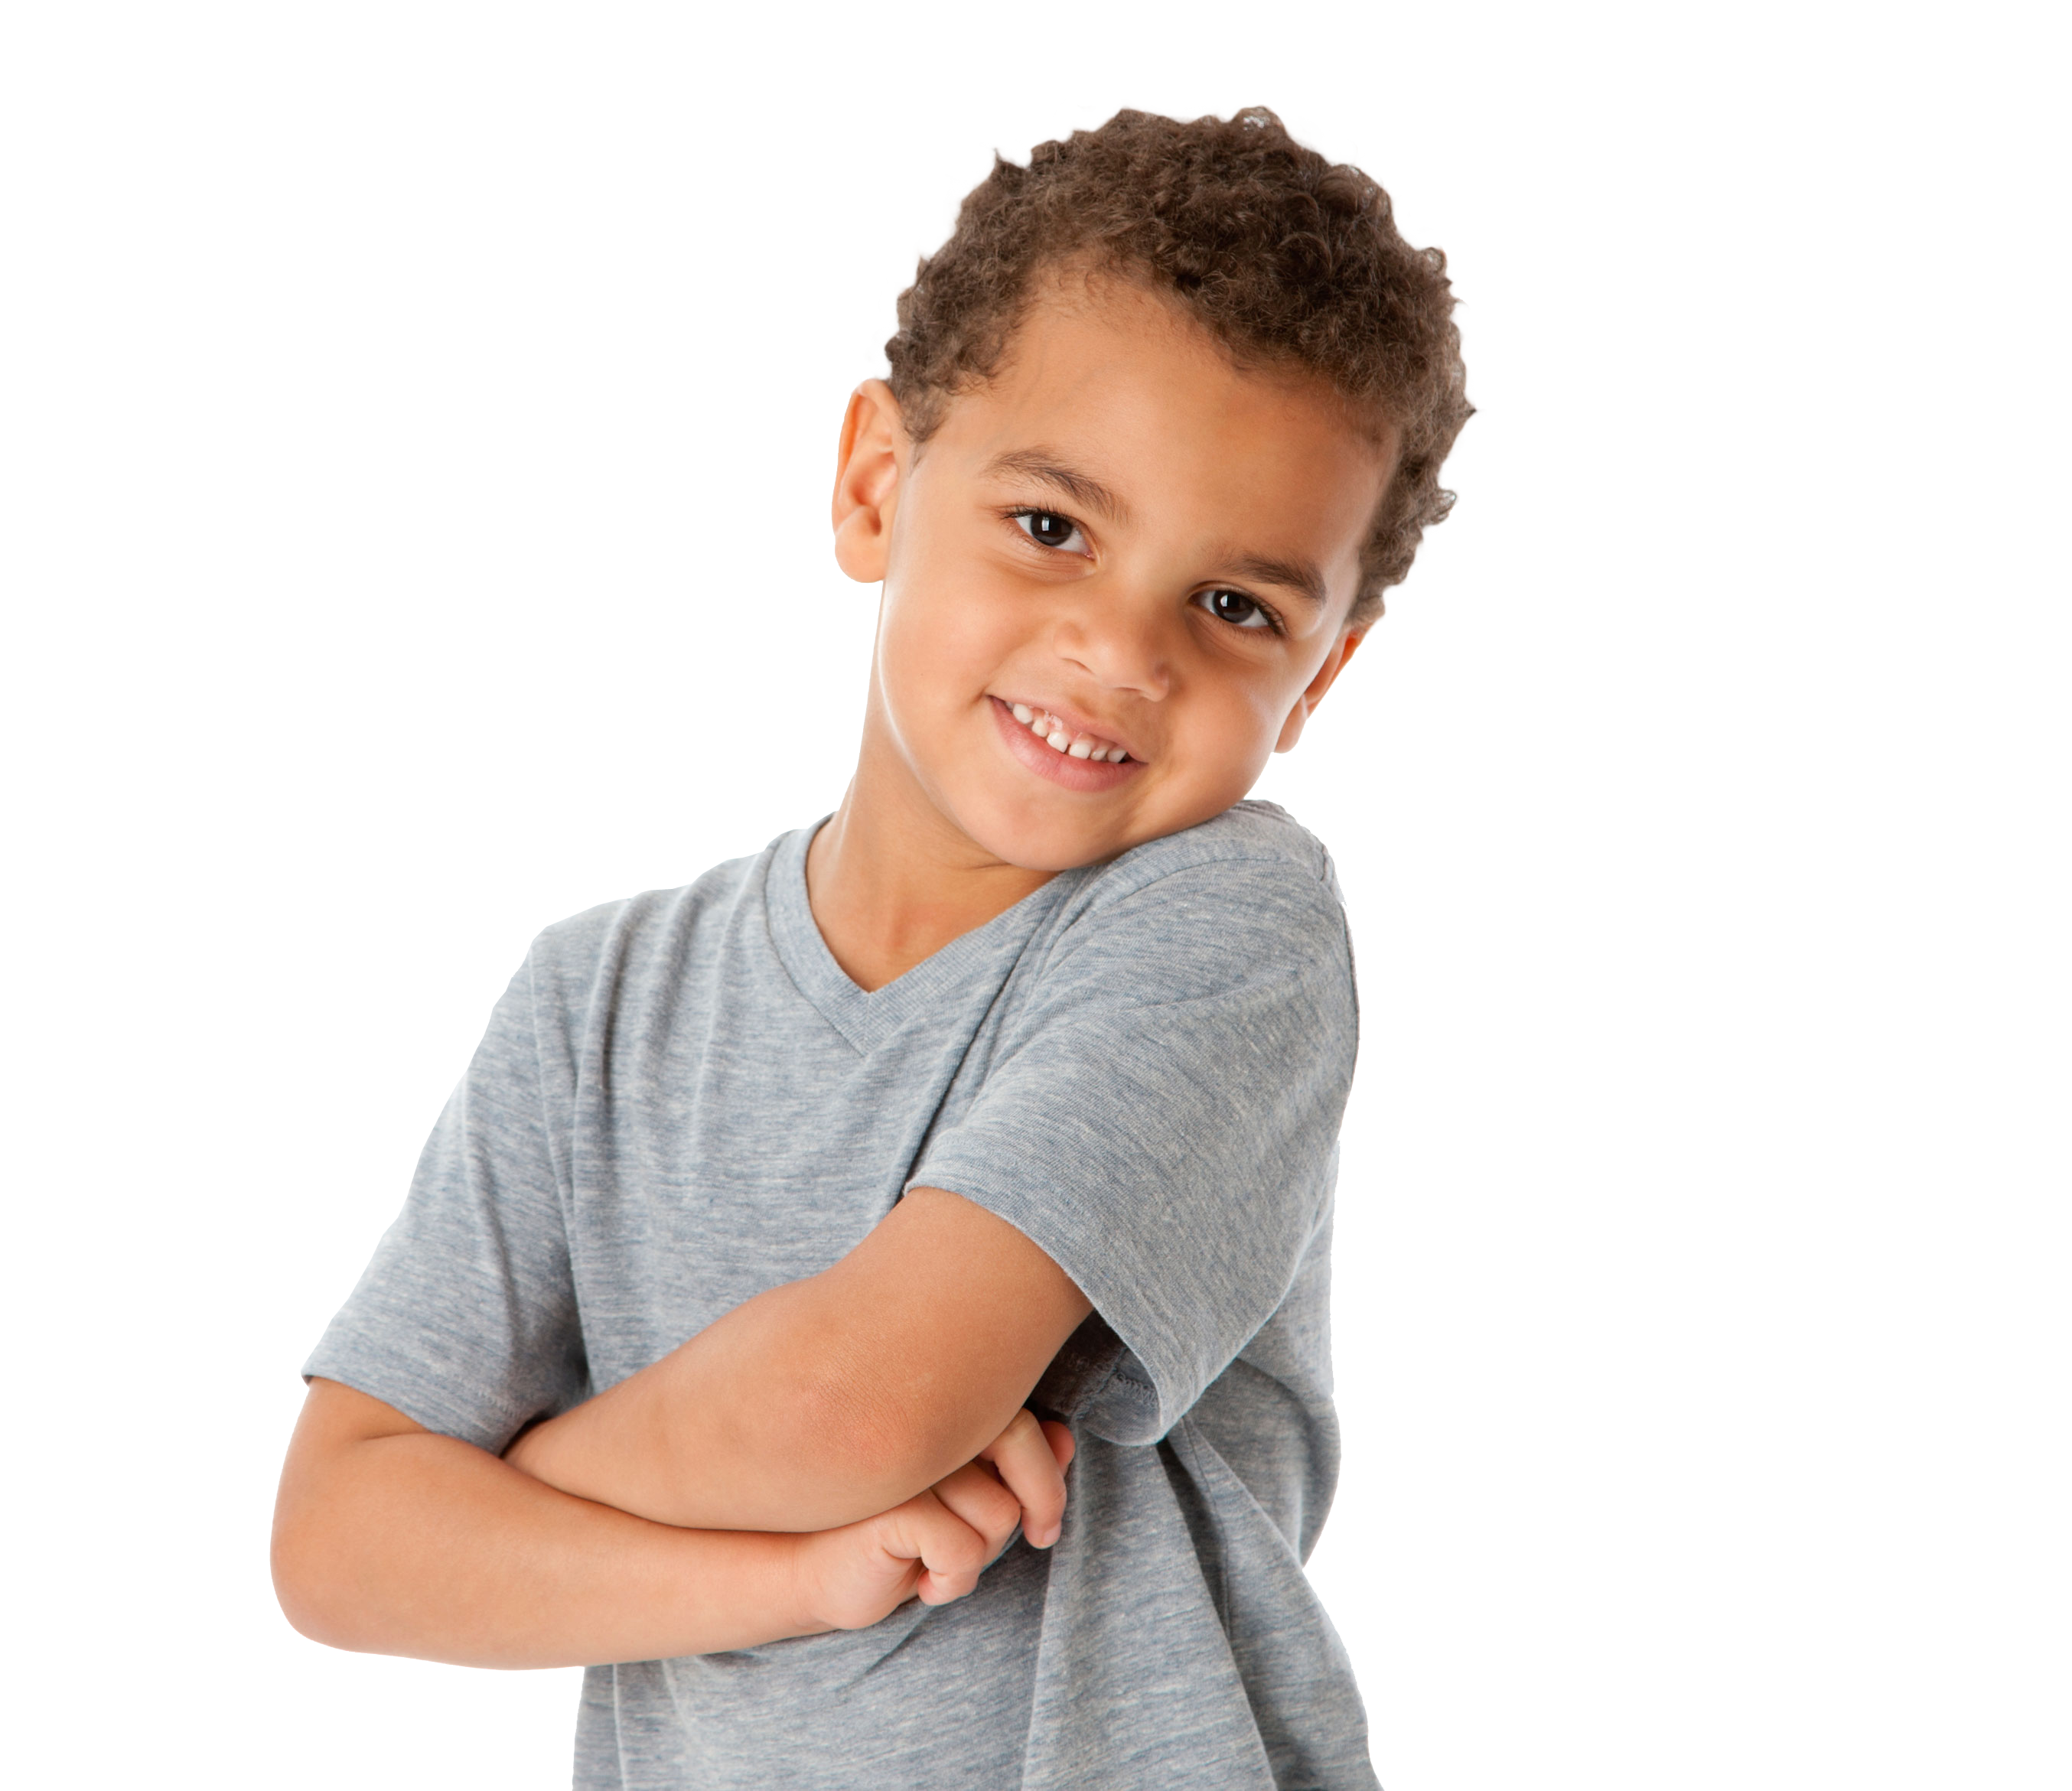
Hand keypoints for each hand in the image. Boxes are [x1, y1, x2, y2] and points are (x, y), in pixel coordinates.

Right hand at [790, 1411, 1074, 1633]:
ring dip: (979, 1557)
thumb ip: (1016, 1466)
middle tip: (1011, 1544)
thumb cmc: (892, 1532)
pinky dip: (951, 1581)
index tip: (1043, 1526)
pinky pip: (963, 1549)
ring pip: (1000, 1513)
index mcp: (940, 1405)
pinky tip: (919, 1584)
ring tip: (937, 1562)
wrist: (809, 1570)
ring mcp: (904, 1457)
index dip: (1046, 1478)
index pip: (1022, 1423)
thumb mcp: (966, 1502)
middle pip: (1019, 1450)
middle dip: (1033, 1508)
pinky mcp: (891, 1504)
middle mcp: (921, 1419)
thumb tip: (1067, 1439)